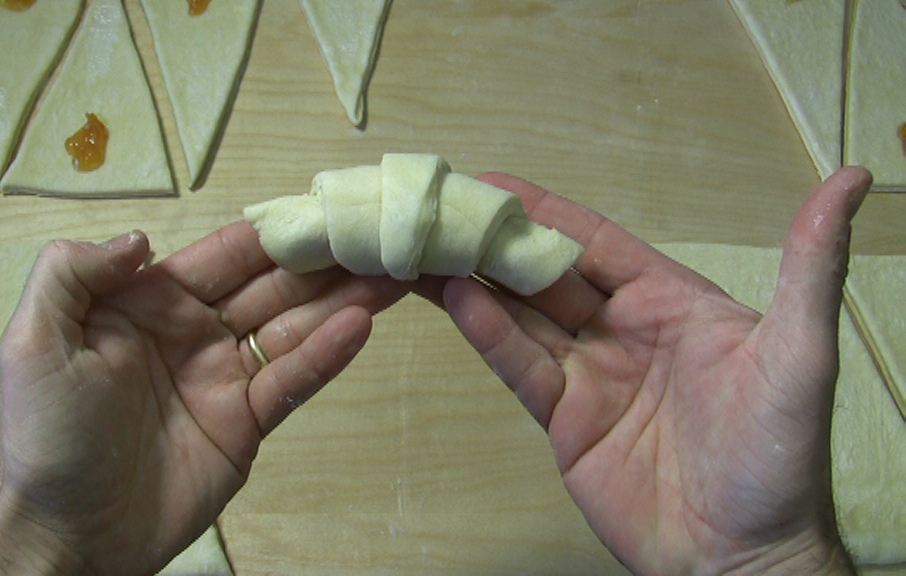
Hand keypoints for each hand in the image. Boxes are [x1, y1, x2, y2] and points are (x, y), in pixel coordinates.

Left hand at [0, 222, 406, 575]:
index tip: (321, 205)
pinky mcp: (247, 424)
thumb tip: (141, 236)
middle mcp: (194, 332)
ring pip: (292, 329)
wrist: (69, 534)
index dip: (272, 231)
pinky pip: (291, 382)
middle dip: (323, 260)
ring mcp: (224, 378)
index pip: (221, 256)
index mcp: (148, 303)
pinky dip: (327, 355)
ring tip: (392, 272)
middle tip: (378, 233)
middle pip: (271, 287)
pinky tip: (360, 325)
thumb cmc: (47, 435)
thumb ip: (73, 274)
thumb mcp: (35, 342)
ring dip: (342, 299)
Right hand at [431, 168, 870, 574]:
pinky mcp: (566, 421)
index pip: (595, 242)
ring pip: (521, 316)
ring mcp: (591, 375)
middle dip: (492, 242)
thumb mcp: (799, 354)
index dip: (543, 210)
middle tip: (437, 210)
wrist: (744, 558)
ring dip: (474, 282)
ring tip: (424, 249)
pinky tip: (455, 303)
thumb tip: (851, 179)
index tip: (490, 181)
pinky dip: (489, 336)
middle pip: (545, 275)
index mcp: (672, 300)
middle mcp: (624, 329)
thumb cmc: (781, 456)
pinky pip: (522, 368)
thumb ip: (810, 267)